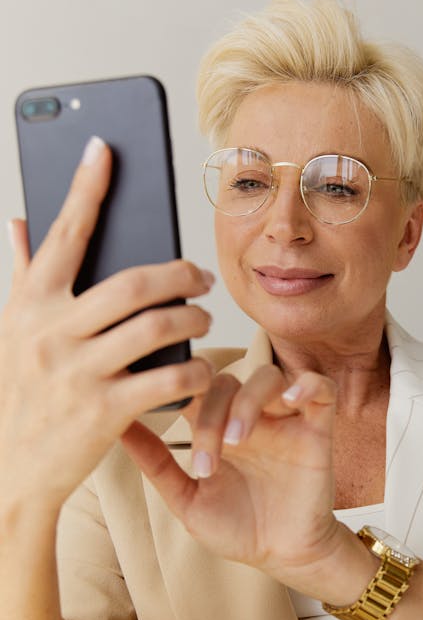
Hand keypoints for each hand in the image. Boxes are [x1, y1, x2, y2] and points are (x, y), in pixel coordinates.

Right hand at [0, 138, 214, 516]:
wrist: (11, 471)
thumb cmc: (19, 395)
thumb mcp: (12, 331)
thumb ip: (23, 274)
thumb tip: (19, 219)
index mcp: (29, 305)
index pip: (63, 235)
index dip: (86, 189)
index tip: (105, 149)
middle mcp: (51, 332)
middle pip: (132, 282)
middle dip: (178, 273)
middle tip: (202, 277)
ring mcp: (78, 372)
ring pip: (157, 326)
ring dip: (194, 318)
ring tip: (205, 320)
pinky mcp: (105, 411)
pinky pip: (168, 378)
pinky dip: (196, 370)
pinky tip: (204, 369)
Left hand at [121, 364, 348, 594]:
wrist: (282, 556)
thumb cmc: (237, 528)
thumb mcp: (185, 499)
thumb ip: (155, 462)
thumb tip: (115, 427)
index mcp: (214, 426)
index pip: (193, 385)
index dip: (178, 388)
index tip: (164, 414)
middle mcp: (248, 416)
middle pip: (225, 381)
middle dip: (210, 416)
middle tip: (207, 463)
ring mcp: (284, 419)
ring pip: (266, 377)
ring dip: (248, 403)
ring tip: (238, 440)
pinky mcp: (318, 428)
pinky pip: (319, 387)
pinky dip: (307, 385)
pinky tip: (291, 401)